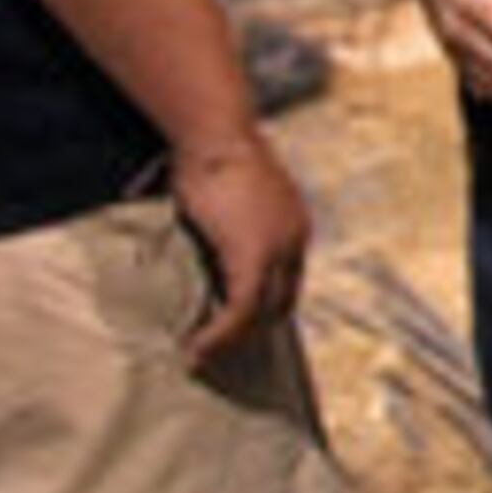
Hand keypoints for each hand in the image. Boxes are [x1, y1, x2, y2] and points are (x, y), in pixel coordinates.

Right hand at [168, 132, 310, 364]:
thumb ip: (224, 224)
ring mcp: (279, 249)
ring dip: (231, 341)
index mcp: (294, 224)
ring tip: (200, 357)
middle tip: (217, 351)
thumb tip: (202, 235)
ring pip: (262, 313)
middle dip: (253, 331)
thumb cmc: (212, 155)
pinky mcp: (252, 257)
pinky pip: (240, 310)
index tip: (235, 327)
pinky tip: (196, 348)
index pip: (288, 279)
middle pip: (282, 301)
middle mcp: (295, 239)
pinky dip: (220, 335)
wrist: (216, 135)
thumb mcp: (227, 196)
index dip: (265, 307)